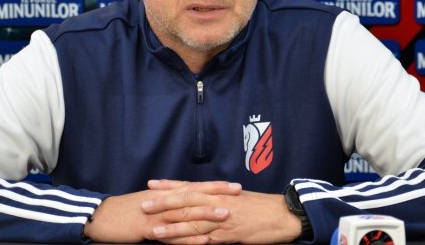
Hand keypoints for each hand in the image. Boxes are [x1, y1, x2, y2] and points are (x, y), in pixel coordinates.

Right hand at [83, 180, 241, 242]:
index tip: (234, 185)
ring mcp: (157, 215)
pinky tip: (202, 240)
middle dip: (217, 195)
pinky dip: (187, 238)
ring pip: (185, 213)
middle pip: (194, 196)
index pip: (195, 187)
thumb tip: (188, 201)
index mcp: (165, 193)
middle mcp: (163, 200)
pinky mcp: (148, 229)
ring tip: (226, 215)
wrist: (102, 216)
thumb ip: (169, 201)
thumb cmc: (127, 210)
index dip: (215, 185)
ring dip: (206, 214)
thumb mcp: (150, 201)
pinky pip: (171, 235)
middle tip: (238, 194)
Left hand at [145, 180, 301, 243]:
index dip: (169, 186)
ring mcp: (222, 220)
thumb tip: (200, 201)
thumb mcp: (235, 198)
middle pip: (186, 202)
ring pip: (193, 222)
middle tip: (143, 206)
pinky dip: (191, 243)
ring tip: (153, 231)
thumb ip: (216, 199)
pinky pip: (207, 240)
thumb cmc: (259, 206)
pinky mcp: (229, 236)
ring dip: (172, 228)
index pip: (189, 186)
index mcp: (218, 192)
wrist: (281, 215)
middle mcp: (217, 202)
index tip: (151, 185)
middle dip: (163, 204)